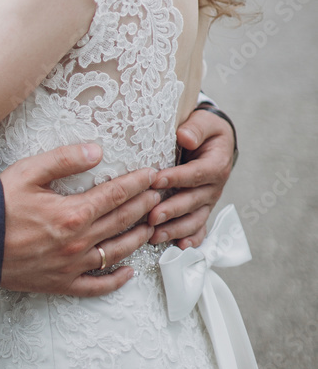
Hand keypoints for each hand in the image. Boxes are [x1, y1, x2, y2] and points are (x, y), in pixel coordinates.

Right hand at [0, 143, 160, 296]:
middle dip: (144, 205)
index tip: (153, 174)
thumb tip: (97, 150)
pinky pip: (96, 286)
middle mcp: (78, 242)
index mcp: (72, 213)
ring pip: (116, 252)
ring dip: (138, 238)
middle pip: (122, 221)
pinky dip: (116, 280)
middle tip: (161, 194)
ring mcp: (71, 267)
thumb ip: (64, 159)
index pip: (116, 194)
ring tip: (152, 225)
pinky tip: (129, 272)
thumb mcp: (28, 172)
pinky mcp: (60, 284)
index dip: (137, 183)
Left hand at [148, 108, 234, 248]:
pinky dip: (191, 239)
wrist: (214, 141)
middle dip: (172, 210)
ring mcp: (208, 201)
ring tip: (155, 235)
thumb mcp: (204, 122)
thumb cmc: (205, 130)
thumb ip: (195, 128)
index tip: (155, 179)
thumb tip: (184, 137)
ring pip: (194, 219)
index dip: (177, 178)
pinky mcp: (202, 209)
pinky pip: (199, 228)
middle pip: (194, 201)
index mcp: (216, 164)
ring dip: (175, 229)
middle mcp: (215, 187)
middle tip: (151, 216)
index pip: (197, 173)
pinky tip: (180, 247)